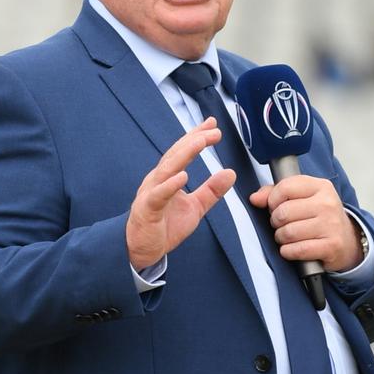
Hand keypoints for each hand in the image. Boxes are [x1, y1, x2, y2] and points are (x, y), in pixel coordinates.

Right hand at [127, 117, 235, 269]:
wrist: (142, 250)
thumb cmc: (165, 226)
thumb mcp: (195, 208)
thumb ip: (211, 191)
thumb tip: (230, 173)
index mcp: (167, 177)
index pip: (182, 152)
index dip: (196, 136)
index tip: (213, 124)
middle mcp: (157, 179)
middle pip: (176, 155)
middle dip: (194, 140)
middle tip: (213, 130)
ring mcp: (151, 193)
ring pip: (167, 169)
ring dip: (184, 154)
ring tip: (200, 142)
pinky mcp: (147, 210)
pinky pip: (158, 195)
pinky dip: (170, 185)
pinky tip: (183, 176)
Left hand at [249, 175, 361, 272]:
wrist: (346, 239)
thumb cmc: (318, 216)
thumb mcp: (301, 198)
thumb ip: (274, 193)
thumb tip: (255, 198)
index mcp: (320, 186)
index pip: (285, 188)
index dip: (272, 200)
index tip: (275, 207)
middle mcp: (328, 203)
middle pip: (283, 212)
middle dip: (276, 222)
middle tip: (282, 225)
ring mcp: (331, 225)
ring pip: (288, 232)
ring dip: (281, 238)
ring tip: (287, 237)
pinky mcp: (331, 246)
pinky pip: (297, 250)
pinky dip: (288, 252)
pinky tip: (291, 249)